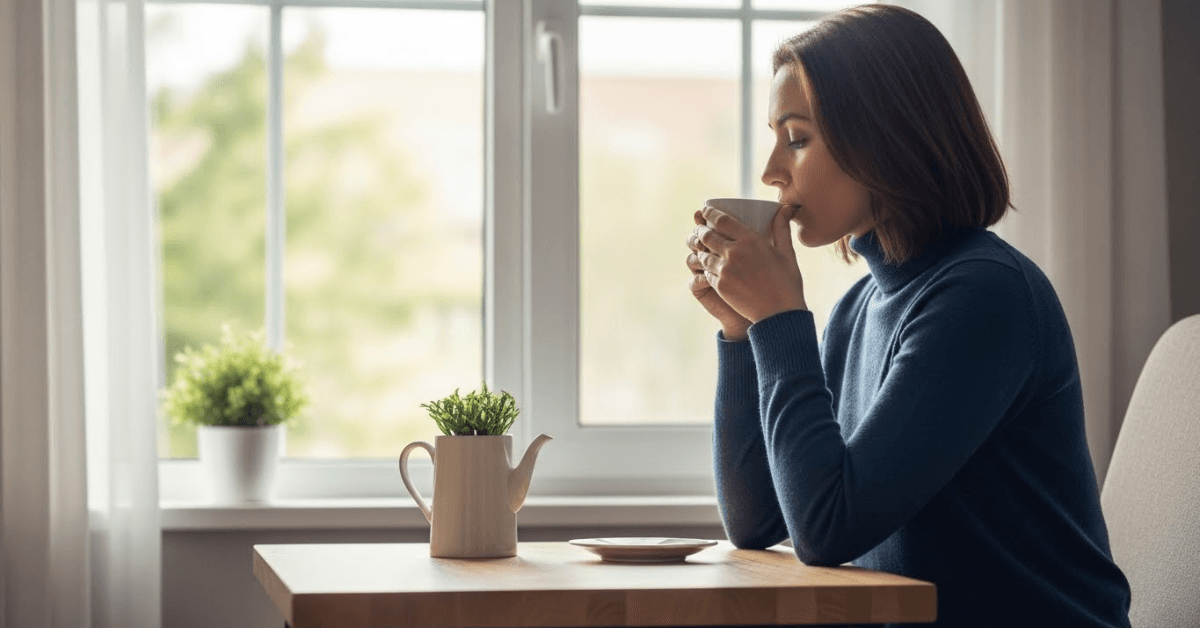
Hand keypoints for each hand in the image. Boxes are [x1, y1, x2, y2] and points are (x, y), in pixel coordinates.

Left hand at [690, 204, 806, 323]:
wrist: (779, 314)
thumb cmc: (787, 282)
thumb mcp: (786, 252)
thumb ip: (781, 228)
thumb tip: (786, 207)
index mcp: (751, 240)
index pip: (722, 220)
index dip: (710, 213)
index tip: (706, 210)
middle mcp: (734, 252)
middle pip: (707, 235)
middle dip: (700, 230)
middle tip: (699, 228)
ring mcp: (725, 270)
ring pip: (703, 254)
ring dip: (700, 249)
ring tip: (701, 247)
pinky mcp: (720, 286)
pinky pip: (706, 272)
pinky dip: (705, 268)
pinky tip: (708, 267)